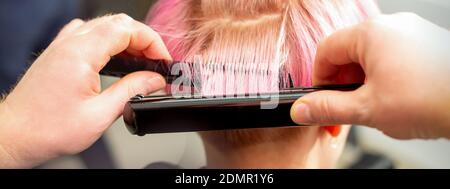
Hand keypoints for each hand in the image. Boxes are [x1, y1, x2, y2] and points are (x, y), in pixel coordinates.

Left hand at [0, 14, 170, 167]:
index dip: (152, 41)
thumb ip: (132, 91)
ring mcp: (62, 45)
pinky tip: (115, 57)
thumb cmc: (48, 129)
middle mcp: (70, 43)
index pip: (126, 29)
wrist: (16, 135)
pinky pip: (89, 33)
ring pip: (104, 25)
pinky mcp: (59, 52)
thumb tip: (155, 80)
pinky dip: (108, 40)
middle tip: (156, 61)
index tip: (163, 59)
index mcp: (81, 54)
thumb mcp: (100, 114)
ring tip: (141, 61)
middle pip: (117, 23)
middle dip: (143, 39)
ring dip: (127, 38)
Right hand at [291, 13, 449, 138]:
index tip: (320, 98)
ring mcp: (412, 33)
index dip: (319, 78)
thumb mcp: (367, 109)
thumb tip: (302, 109)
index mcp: (372, 34)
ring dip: (363, 82)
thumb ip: (328, 108)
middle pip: (348, 53)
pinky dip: (385, 76)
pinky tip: (394, 97)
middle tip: (346, 109)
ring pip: (370, 56)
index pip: (326, 50)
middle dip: (342, 84)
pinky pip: (393, 56)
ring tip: (373, 106)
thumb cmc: (431, 101)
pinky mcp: (426, 44)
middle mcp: (392, 26)